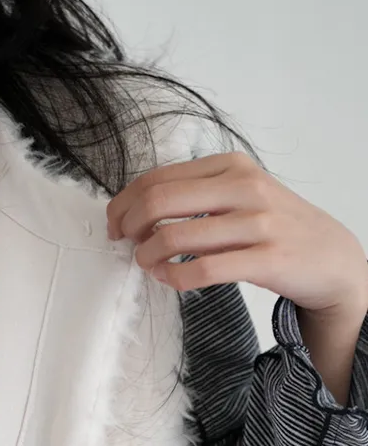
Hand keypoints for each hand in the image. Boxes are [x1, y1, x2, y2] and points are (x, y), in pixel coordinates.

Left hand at [106, 152, 367, 318]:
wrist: (330, 258)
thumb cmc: (276, 227)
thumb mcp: (241, 194)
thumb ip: (197, 195)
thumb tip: (139, 210)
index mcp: (231, 166)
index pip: (158, 177)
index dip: (125, 203)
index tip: (115, 224)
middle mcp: (243, 188)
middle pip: (158, 200)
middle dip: (129, 225)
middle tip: (125, 244)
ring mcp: (257, 223)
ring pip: (175, 236)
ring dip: (147, 256)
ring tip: (146, 265)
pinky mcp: (264, 260)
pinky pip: (202, 271)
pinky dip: (173, 278)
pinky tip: (168, 279)